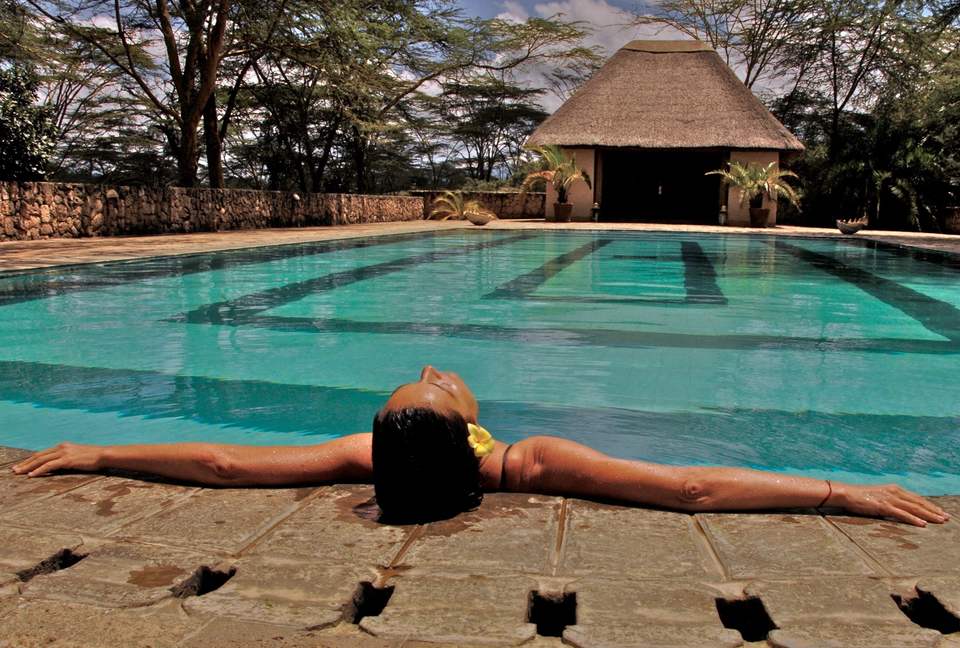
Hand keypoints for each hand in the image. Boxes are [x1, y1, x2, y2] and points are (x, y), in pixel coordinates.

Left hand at [11, 443, 104, 476]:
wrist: (104, 455)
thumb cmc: (94, 458)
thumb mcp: (78, 456)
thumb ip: (68, 459)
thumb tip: (60, 466)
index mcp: (63, 446)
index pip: (43, 453)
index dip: (30, 459)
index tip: (22, 465)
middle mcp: (61, 447)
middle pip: (39, 455)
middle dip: (25, 463)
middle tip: (14, 470)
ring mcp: (64, 453)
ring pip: (41, 460)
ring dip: (28, 467)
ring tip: (18, 473)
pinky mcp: (67, 459)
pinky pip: (49, 465)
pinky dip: (39, 470)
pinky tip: (32, 475)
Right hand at [833, 482, 949, 526]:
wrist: (846, 493)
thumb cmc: (860, 497)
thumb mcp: (879, 498)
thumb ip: (891, 502)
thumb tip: (901, 511)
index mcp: (894, 489)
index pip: (917, 499)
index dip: (930, 505)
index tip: (941, 512)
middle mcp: (894, 492)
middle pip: (919, 503)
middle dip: (934, 511)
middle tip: (947, 518)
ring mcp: (889, 498)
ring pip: (914, 508)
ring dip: (929, 515)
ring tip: (940, 521)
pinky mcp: (883, 505)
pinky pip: (902, 514)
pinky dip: (914, 519)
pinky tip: (923, 524)